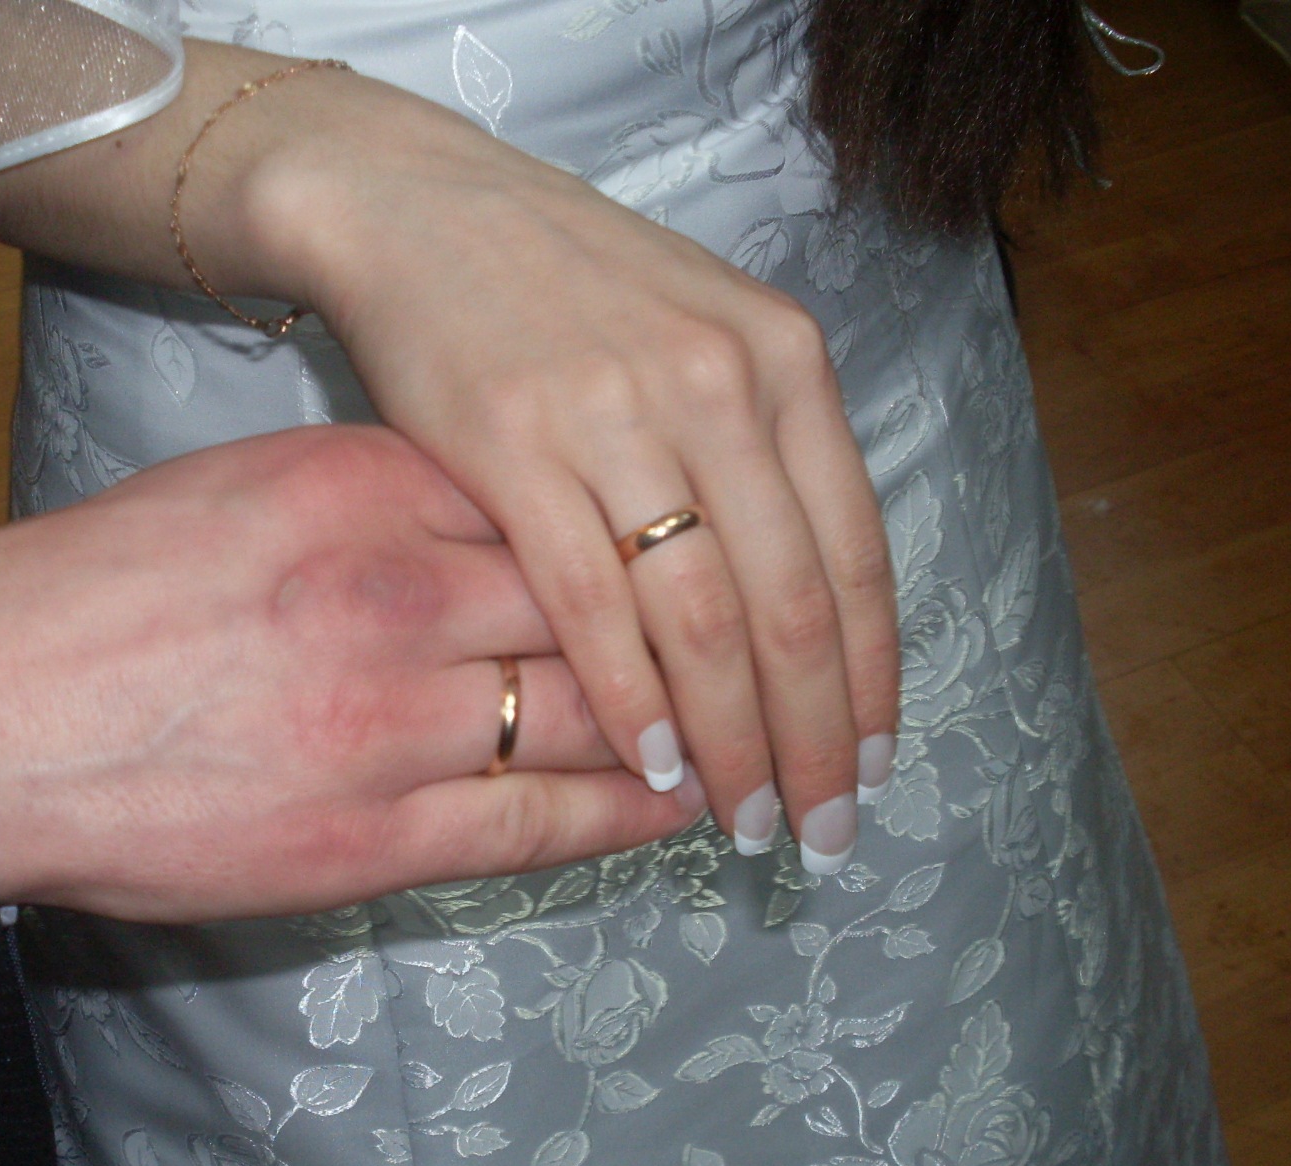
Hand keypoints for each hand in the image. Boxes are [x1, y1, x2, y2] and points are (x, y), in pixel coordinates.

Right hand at [0, 426, 705, 922]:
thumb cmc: (94, 597)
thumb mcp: (243, 490)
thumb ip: (378, 495)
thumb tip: (490, 511)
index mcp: (363, 488)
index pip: (556, 502)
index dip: (638, 534)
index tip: (695, 543)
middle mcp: (398, 594)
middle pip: (600, 599)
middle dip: (693, 624)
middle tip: (774, 645)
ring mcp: (393, 723)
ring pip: (598, 711)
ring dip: (692, 725)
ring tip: (758, 734)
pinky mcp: (376, 839)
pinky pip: (547, 822)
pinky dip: (635, 811)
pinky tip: (691, 803)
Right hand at [239, 77, 900, 870]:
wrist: (419, 209)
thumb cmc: (566, 287)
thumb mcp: (702, 332)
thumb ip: (763, 449)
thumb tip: (806, 609)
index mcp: (783, 361)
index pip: (855, 555)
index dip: (869, 680)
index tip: (870, 768)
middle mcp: (718, 384)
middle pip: (792, 604)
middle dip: (814, 739)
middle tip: (821, 830)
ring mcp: (616, 414)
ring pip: (704, 617)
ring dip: (733, 738)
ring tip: (743, 820)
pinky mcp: (514, 447)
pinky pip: (592, 603)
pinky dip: (631, 698)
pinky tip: (653, 764)